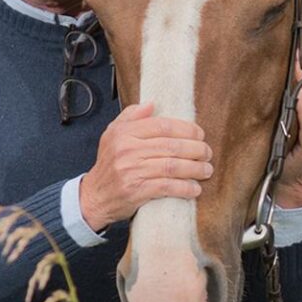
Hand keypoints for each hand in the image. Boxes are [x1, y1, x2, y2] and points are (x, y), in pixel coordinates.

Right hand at [80, 102, 211, 230]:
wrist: (94, 196)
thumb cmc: (109, 165)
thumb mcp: (112, 135)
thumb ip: (131, 116)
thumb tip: (152, 104)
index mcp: (124, 133)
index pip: (162, 125)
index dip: (186, 129)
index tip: (199, 134)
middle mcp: (127, 150)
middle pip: (171, 146)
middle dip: (196, 149)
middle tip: (207, 153)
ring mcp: (132, 170)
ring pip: (172, 166)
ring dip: (195, 169)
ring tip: (206, 169)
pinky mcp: (136, 191)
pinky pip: (167, 186)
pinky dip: (184, 187)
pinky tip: (194, 188)